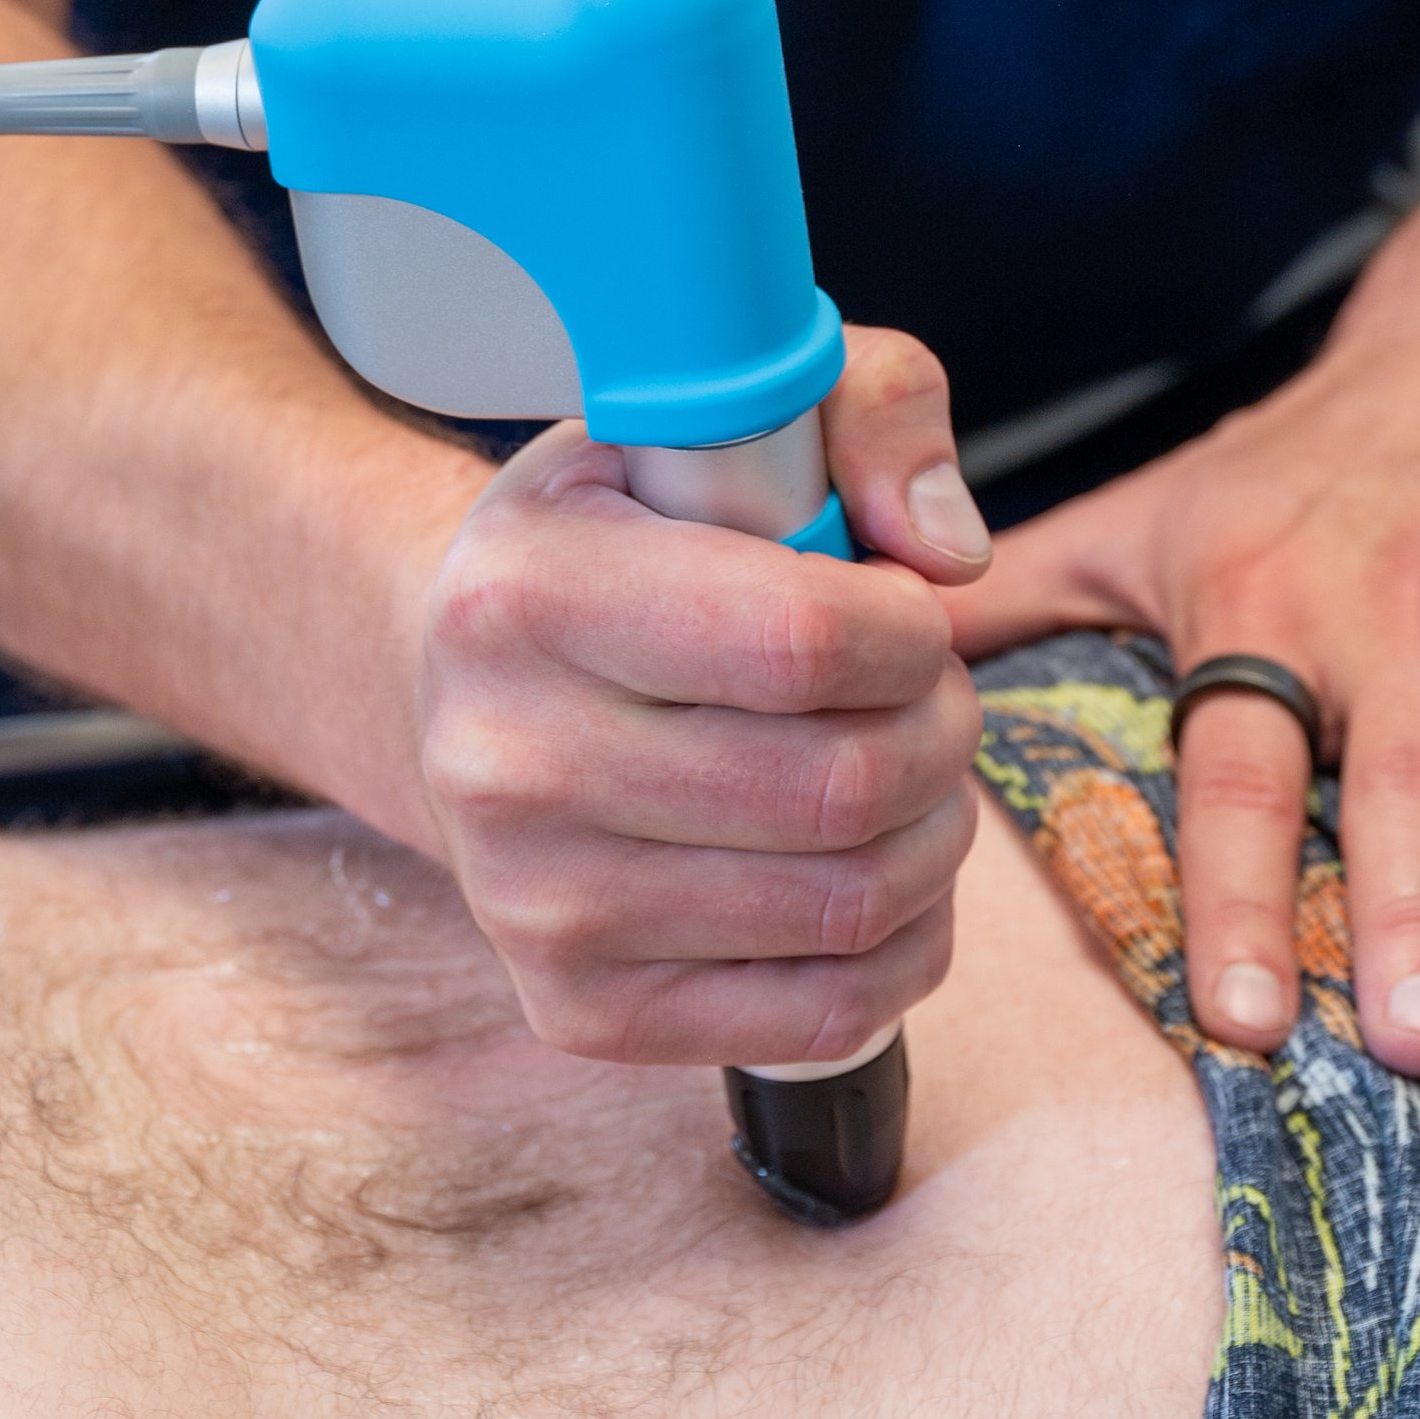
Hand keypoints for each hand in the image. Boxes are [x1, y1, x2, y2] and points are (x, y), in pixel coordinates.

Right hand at [415, 327, 993, 1065]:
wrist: (467, 678)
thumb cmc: (627, 532)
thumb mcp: (725, 410)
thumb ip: (874, 408)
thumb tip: (952, 557)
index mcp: (524, 590)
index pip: (801, 641)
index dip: (908, 627)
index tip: (903, 604)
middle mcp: (503, 759)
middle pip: (841, 786)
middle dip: (939, 726)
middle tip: (920, 688)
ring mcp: (533, 905)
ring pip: (851, 902)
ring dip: (934, 828)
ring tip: (899, 762)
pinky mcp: (579, 1009)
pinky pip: (830, 1010)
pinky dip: (908, 938)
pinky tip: (876, 861)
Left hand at [941, 273, 1419, 1076]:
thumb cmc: (1290, 471)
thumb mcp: (1142, 517)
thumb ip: (1002, 603)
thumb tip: (844, 647)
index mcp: (1267, 616)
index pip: (1237, 768)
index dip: (1232, 890)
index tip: (1236, 1019)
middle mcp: (1398, 632)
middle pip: (1396, 791)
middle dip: (1404, 914)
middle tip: (1414, 1040)